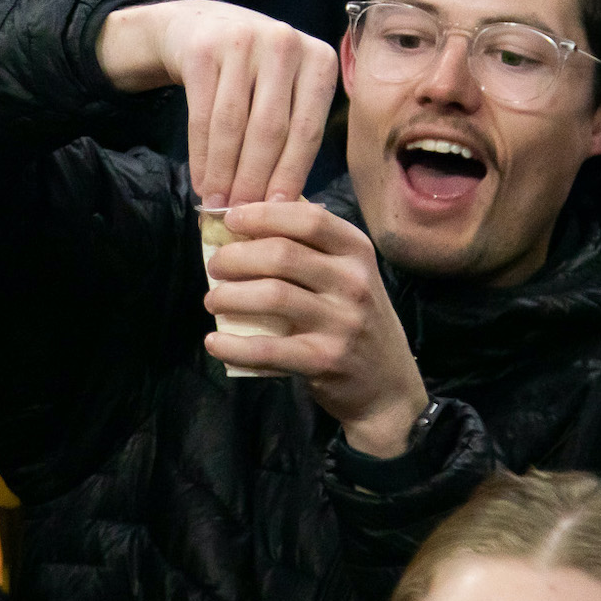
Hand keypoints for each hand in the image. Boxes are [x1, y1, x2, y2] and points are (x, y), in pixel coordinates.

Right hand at [96, 0, 337, 205]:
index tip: (278, 212)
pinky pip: (201, 115)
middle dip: (254, 179)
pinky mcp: (202, 50)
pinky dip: (201, 155)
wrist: (203, 24)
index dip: (291, 174)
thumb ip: (294, 130)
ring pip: (232, 125)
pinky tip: (201, 181)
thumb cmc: (254, 71)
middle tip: (244, 216)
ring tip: (218, 206)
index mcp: (318, 59)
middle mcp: (284, 45)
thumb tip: (290, 204)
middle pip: (269, 129)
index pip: (307, 129)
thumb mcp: (287, 87)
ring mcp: (242, 43)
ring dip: (224, 173)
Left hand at [201, 202, 428, 453]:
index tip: (230, 220)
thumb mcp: (346, 276)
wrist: (388, 385)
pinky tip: (214, 341)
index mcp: (356, 252)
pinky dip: (234, 345)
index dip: (263, 215)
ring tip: (212, 300)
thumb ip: (307, 249)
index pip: (309, 219)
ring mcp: (343, 322)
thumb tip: (242, 224)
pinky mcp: (326, 359)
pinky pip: (268, 348)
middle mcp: (354, 282)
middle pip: (282, 254)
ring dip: (229, 296)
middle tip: (214, 267)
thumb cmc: (353, 319)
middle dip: (235, 257)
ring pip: (273, 295)